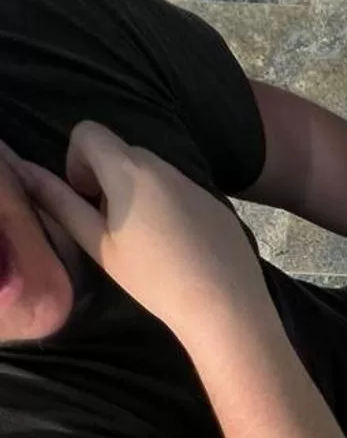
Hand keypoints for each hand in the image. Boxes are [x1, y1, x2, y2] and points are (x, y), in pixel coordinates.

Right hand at [10, 120, 268, 343]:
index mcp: (129, 170)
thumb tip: (30, 174)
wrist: (226, 306)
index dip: (76, 160)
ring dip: (138, 195)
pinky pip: (182, 193)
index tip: (86, 198)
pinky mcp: (218, 204)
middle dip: (107, 179)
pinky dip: (170, 209)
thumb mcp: (100, 246)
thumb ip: (63, 205)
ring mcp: (195, 183)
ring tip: (147, 244)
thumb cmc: (155, 279)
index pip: (88, 132)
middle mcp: (163, 166)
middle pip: (122, 152)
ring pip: (154, 174)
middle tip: (112, 227)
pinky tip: (180, 251)